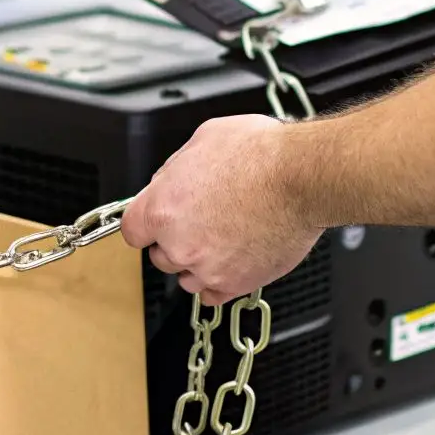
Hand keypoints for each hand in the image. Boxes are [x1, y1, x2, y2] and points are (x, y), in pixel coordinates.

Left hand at [120, 115, 323, 306]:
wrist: (301, 178)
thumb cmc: (260, 154)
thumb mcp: (203, 139)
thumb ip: (176, 169)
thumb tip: (170, 180)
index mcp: (163, 209)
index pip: (132, 230)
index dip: (147, 223)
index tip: (157, 221)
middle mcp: (180, 245)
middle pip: (160, 256)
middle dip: (175, 240)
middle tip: (202, 220)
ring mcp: (207, 268)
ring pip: (186, 277)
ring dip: (198, 262)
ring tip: (223, 237)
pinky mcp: (236, 284)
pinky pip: (212, 295)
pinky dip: (218, 281)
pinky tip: (230, 260)